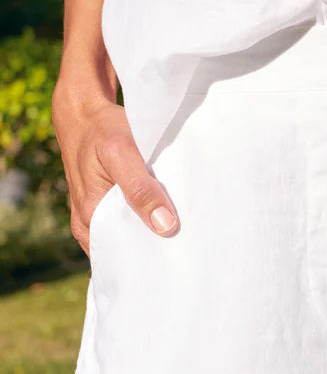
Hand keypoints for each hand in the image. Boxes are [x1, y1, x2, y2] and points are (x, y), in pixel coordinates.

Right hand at [52, 83, 179, 256]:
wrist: (84, 112)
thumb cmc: (101, 130)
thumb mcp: (121, 154)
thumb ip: (140, 189)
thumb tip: (165, 227)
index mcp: (90, 219)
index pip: (127, 256)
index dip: (154, 260)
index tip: (185, 260)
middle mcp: (91, 224)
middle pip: (131, 248)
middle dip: (159, 249)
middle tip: (195, 249)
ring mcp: (98, 215)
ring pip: (132, 234)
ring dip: (157, 232)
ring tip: (190, 234)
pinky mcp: (107, 203)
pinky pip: (131, 219)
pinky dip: (150, 217)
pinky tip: (175, 215)